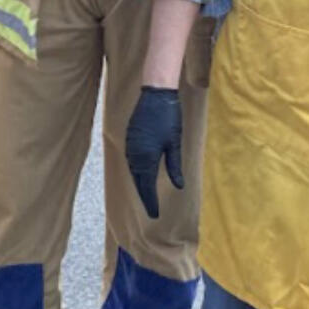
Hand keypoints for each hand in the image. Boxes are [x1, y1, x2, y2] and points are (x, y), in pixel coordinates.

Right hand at [125, 86, 183, 219]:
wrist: (156, 94)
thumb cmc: (169, 117)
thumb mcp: (175, 143)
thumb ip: (175, 166)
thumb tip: (179, 186)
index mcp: (146, 158)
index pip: (147, 187)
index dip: (151, 202)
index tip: (155, 215)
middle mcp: (134, 154)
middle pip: (138, 181)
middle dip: (144, 196)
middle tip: (151, 210)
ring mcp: (130, 145)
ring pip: (133, 171)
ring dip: (140, 183)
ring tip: (147, 195)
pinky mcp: (129, 137)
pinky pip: (131, 160)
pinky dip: (136, 171)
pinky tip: (142, 174)